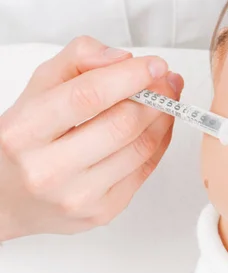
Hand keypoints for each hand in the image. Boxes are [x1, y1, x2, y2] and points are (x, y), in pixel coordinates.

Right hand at [0, 36, 183, 240]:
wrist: (7, 199)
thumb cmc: (24, 141)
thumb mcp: (38, 90)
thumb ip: (77, 61)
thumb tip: (123, 60)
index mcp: (24, 133)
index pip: (88, 97)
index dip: (130, 77)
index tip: (156, 64)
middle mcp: (48, 170)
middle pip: (122, 125)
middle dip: (155, 97)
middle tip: (167, 81)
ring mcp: (77, 197)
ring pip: (140, 148)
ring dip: (163, 117)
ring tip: (166, 99)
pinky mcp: (101, 212)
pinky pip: (145, 170)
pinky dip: (159, 142)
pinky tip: (158, 125)